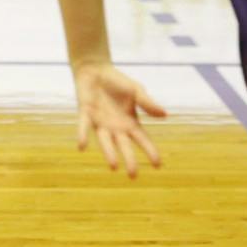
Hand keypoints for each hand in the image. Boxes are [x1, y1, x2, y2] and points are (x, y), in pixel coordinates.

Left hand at [72, 60, 167, 178]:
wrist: (96, 70)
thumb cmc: (118, 83)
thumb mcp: (136, 91)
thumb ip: (148, 103)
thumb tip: (165, 115)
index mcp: (130, 122)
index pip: (142, 139)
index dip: (150, 151)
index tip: (158, 165)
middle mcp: (115, 127)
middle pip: (124, 146)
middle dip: (129, 160)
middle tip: (133, 175)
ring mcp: (100, 122)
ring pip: (105, 141)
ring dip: (109, 153)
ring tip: (114, 166)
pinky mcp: (86, 114)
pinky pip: (84, 127)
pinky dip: (82, 135)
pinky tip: (81, 147)